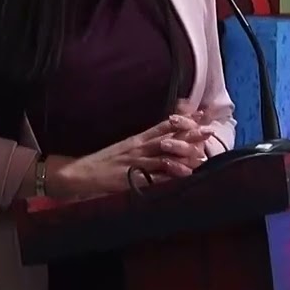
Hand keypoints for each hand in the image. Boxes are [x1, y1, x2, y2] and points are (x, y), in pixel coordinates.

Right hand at [48, 115, 205, 197]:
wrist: (81, 172)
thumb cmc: (103, 162)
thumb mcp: (125, 149)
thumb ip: (143, 145)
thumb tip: (162, 142)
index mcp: (138, 139)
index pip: (164, 125)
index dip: (183, 119)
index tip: (200, 114)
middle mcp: (139, 146)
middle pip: (168, 137)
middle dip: (190, 134)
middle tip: (208, 129)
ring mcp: (136, 160)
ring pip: (164, 153)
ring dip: (184, 153)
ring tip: (202, 153)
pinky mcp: (132, 175)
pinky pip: (155, 173)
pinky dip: (171, 172)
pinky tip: (185, 173)